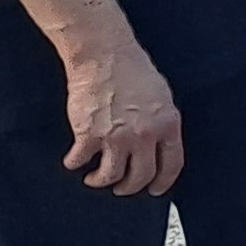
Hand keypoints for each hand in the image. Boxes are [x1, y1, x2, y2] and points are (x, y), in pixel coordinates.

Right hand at [62, 38, 183, 195]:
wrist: (104, 56)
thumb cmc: (132, 68)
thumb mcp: (162, 96)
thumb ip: (161, 121)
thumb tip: (157, 140)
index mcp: (168, 124)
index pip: (172, 164)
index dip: (163, 182)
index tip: (156, 190)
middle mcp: (145, 135)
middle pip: (141, 176)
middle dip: (130, 187)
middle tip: (122, 189)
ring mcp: (116, 138)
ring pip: (111, 176)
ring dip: (101, 181)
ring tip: (95, 179)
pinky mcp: (88, 135)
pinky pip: (80, 161)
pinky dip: (75, 164)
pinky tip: (74, 161)